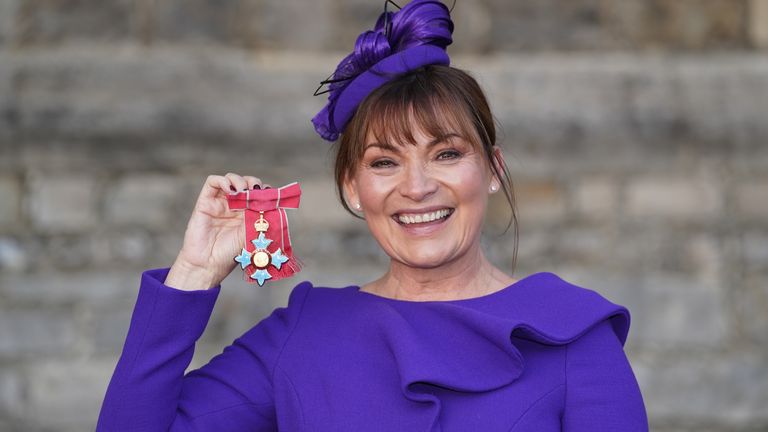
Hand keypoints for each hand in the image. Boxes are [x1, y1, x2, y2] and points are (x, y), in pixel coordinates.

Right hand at [165, 173, 269, 290]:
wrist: (208, 265)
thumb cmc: (230, 254)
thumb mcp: (251, 233)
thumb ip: (259, 217)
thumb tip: (271, 202)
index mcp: (248, 212)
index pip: (258, 193)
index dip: (265, 191)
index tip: (270, 196)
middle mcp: (234, 205)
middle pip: (246, 183)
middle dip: (253, 183)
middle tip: (256, 191)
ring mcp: (219, 202)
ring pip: (231, 179)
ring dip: (240, 181)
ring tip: (244, 191)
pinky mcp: (205, 201)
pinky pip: (213, 182)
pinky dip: (223, 180)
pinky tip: (231, 189)